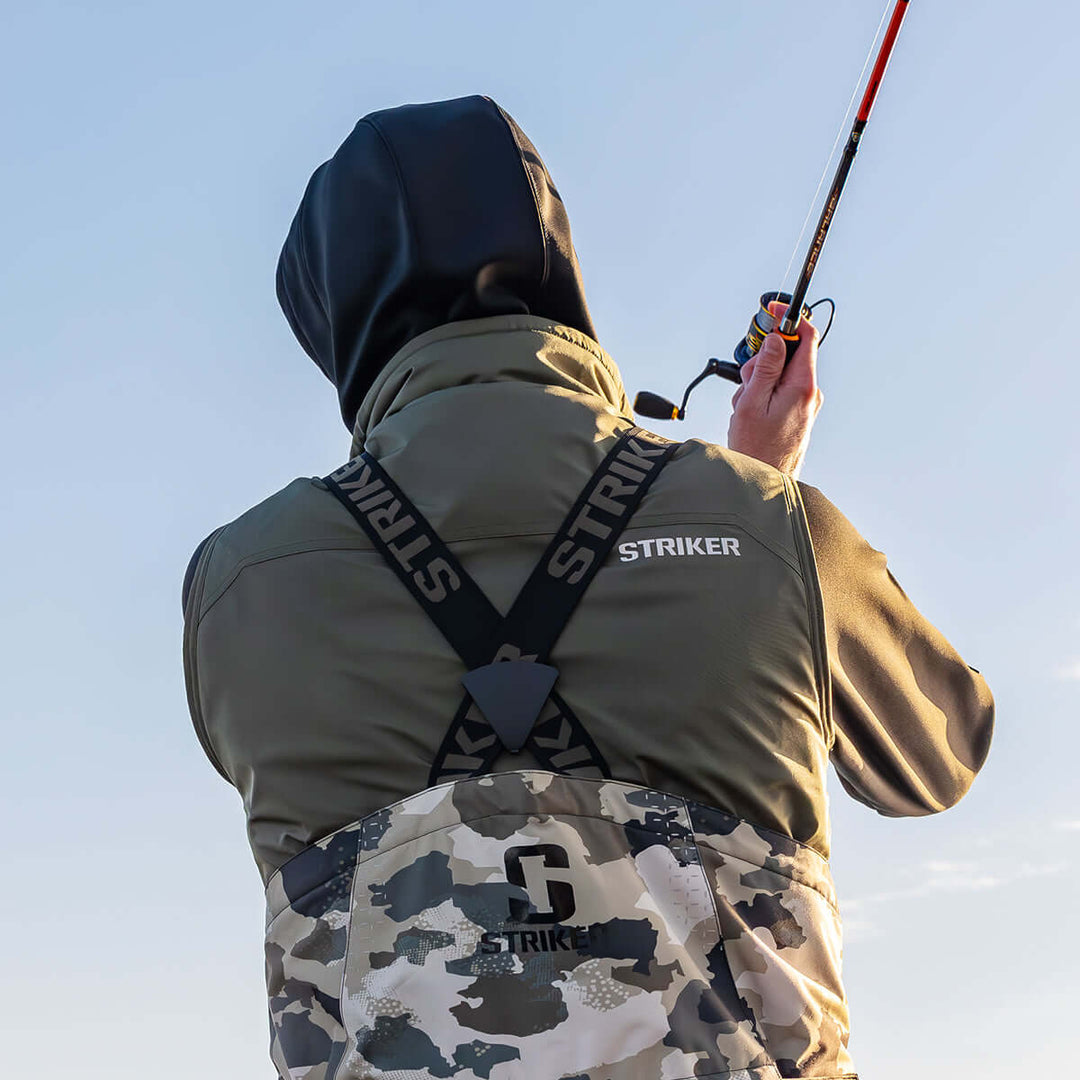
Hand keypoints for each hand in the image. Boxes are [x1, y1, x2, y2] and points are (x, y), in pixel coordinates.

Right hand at [727, 301, 822, 478]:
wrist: (765, 481)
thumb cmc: (757, 448)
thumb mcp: (753, 402)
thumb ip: (766, 367)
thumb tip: (776, 339)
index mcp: (803, 385)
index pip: (807, 336)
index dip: (790, 318)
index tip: (775, 310)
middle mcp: (810, 392)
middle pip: (787, 354)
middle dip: (762, 362)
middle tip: (748, 385)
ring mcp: (805, 403)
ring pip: (779, 373)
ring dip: (758, 383)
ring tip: (748, 407)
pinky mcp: (798, 412)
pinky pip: (779, 390)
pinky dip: (762, 395)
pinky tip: (753, 414)